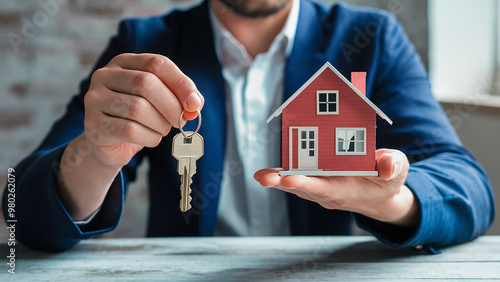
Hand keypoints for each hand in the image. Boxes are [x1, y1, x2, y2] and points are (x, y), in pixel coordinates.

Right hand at [57, 53, 203, 219]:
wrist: (110, 145)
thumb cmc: (140, 119)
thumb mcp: (161, 101)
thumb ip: (180, 98)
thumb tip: (195, 103)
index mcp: (124, 62)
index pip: (157, 63)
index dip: (181, 83)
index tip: (195, 103)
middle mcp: (104, 75)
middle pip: (146, 83)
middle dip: (171, 106)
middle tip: (180, 121)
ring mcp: (94, 99)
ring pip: (138, 108)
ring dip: (160, 124)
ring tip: (163, 129)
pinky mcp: (93, 125)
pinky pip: (129, 130)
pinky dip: (150, 137)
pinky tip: (152, 138)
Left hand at [254, 149, 418, 227]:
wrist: (380, 195)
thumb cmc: (388, 180)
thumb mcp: (398, 170)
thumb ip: (393, 166)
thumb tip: (387, 166)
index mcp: (348, 189)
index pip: (325, 188)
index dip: (307, 185)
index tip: (290, 181)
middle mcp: (329, 192)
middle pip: (304, 189)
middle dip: (284, 183)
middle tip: (265, 179)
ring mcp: (321, 189)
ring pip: (296, 185)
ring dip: (278, 180)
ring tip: (260, 176)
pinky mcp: (316, 183)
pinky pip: (297, 179)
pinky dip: (281, 175)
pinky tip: (265, 173)